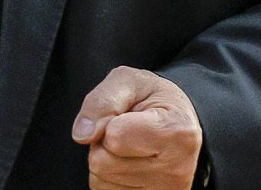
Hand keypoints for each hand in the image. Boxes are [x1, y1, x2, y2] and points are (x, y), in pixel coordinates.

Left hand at [72, 66, 201, 188]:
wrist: (178, 122)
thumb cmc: (152, 98)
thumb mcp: (128, 80)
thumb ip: (102, 101)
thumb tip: (82, 134)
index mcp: (176, 130)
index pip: (114, 137)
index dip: (107, 121)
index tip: (125, 114)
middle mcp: (176, 168)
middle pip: (102, 162)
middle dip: (103, 142)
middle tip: (125, 130)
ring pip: (101, 179)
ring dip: (105, 159)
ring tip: (129, 145)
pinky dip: (110, 176)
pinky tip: (129, 162)